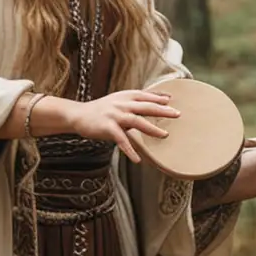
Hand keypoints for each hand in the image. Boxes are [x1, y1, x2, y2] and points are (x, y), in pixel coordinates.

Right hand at [63, 89, 178, 162]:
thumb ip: (136, 102)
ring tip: (164, 136)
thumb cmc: (102, 110)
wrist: (78, 115)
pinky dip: (130, 150)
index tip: (173, 101)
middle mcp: (121, 104)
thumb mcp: (119, 101)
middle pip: (146, 106)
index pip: (146, 96)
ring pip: (137, 121)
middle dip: (162, 111)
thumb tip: (159, 101)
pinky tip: (137, 159)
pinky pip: (121, 140)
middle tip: (177, 114)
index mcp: (125, 97)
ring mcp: (114, 115)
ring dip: (151, 129)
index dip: (159, 98)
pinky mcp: (107, 127)